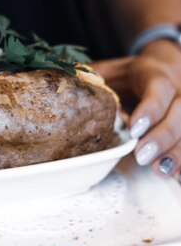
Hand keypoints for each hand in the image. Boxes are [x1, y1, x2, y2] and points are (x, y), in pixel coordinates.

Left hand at [91, 42, 180, 181]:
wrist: (158, 69)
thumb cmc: (126, 75)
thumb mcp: (108, 70)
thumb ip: (93, 79)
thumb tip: (74, 88)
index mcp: (154, 74)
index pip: (158, 89)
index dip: (150, 110)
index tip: (135, 128)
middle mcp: (176, 90)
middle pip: (179, 113)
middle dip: (162, 137)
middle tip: (142, 156)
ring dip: (176, 152)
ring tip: (161, 170)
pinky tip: (176, 176)